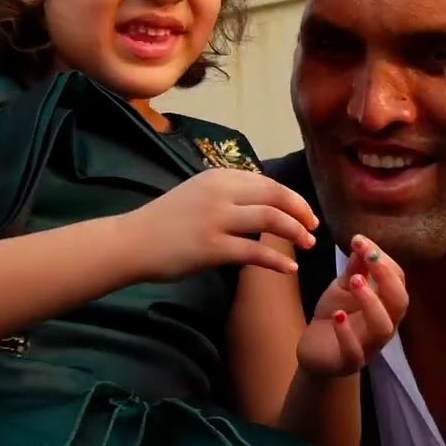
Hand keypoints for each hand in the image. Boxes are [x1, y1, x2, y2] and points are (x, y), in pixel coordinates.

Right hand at [123, 168, 318, 279]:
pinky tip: (289, 268)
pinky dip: (277, 260)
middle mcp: (220, 192)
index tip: (307, 213)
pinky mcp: (212, 247)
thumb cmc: (166, 221)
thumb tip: (267, 203)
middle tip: (313, 229)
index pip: (269, 183)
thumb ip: (230, 195)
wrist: (132, 242)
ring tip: (307, 245)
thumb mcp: (199, 193)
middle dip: (301, 213)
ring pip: (271, 220)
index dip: (294, 199)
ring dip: (295, 232)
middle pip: (276, 197)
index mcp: (219, 177)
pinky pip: (255, 252)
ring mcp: (216, 219)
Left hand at [296, 235, 406, 377]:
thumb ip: (354, 268)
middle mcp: (385, 324)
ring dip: (371, 302)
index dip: (383, 259)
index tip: (360, 240)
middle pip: (399, 302)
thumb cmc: (337, 315)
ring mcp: (370, 345)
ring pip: (382, 327)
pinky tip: (338, 317)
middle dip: (386, 277)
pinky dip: (346, 333)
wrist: (316, 350)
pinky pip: (354, 351)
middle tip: (368, 257)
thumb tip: (361, 242)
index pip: (397, 279)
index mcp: (387, 303)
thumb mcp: (344, 287)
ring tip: (354, 282)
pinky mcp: (349, 361)